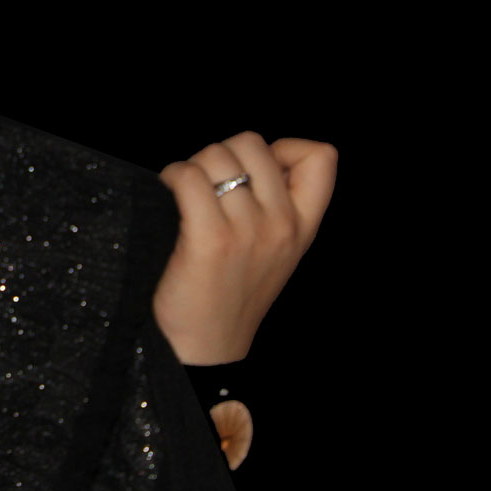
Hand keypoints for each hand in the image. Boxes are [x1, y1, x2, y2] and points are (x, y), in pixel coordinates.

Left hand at [153, 133, 336, 364]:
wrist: (206, 347)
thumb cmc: (231, 293)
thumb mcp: (276, 251)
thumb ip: (279, 205)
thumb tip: (261, 154)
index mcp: (302, 226)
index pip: (322, 156)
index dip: (284, 147)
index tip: (254, 168)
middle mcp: (281, 225)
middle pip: (254, 143)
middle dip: (223, 152)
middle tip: (206, 179)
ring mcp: (248, 232)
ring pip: (217, 155)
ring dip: (192, 164)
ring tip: (184, 187)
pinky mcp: (210, 240)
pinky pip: (189, 177)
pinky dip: (173, 175)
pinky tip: (168, 189)